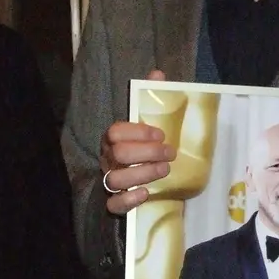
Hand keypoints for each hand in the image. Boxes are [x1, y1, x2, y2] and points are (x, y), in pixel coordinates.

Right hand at [99, 70, 174, 214]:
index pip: (115, 131)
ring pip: (116, 179)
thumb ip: (151, 97)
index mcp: (112, 138)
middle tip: (171, 153)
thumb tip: (157, 73)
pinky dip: (129, 200)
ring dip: (143, 174)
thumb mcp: (148, 122)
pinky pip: (113, 204)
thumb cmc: (144, 145)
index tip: (162, 133)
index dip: (139, 131)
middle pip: (120, 154)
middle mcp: (108, 158)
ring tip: (165, 170)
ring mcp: (109, 180)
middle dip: (148, 152)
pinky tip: (146, 193)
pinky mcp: (114, 202)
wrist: (140, 177)